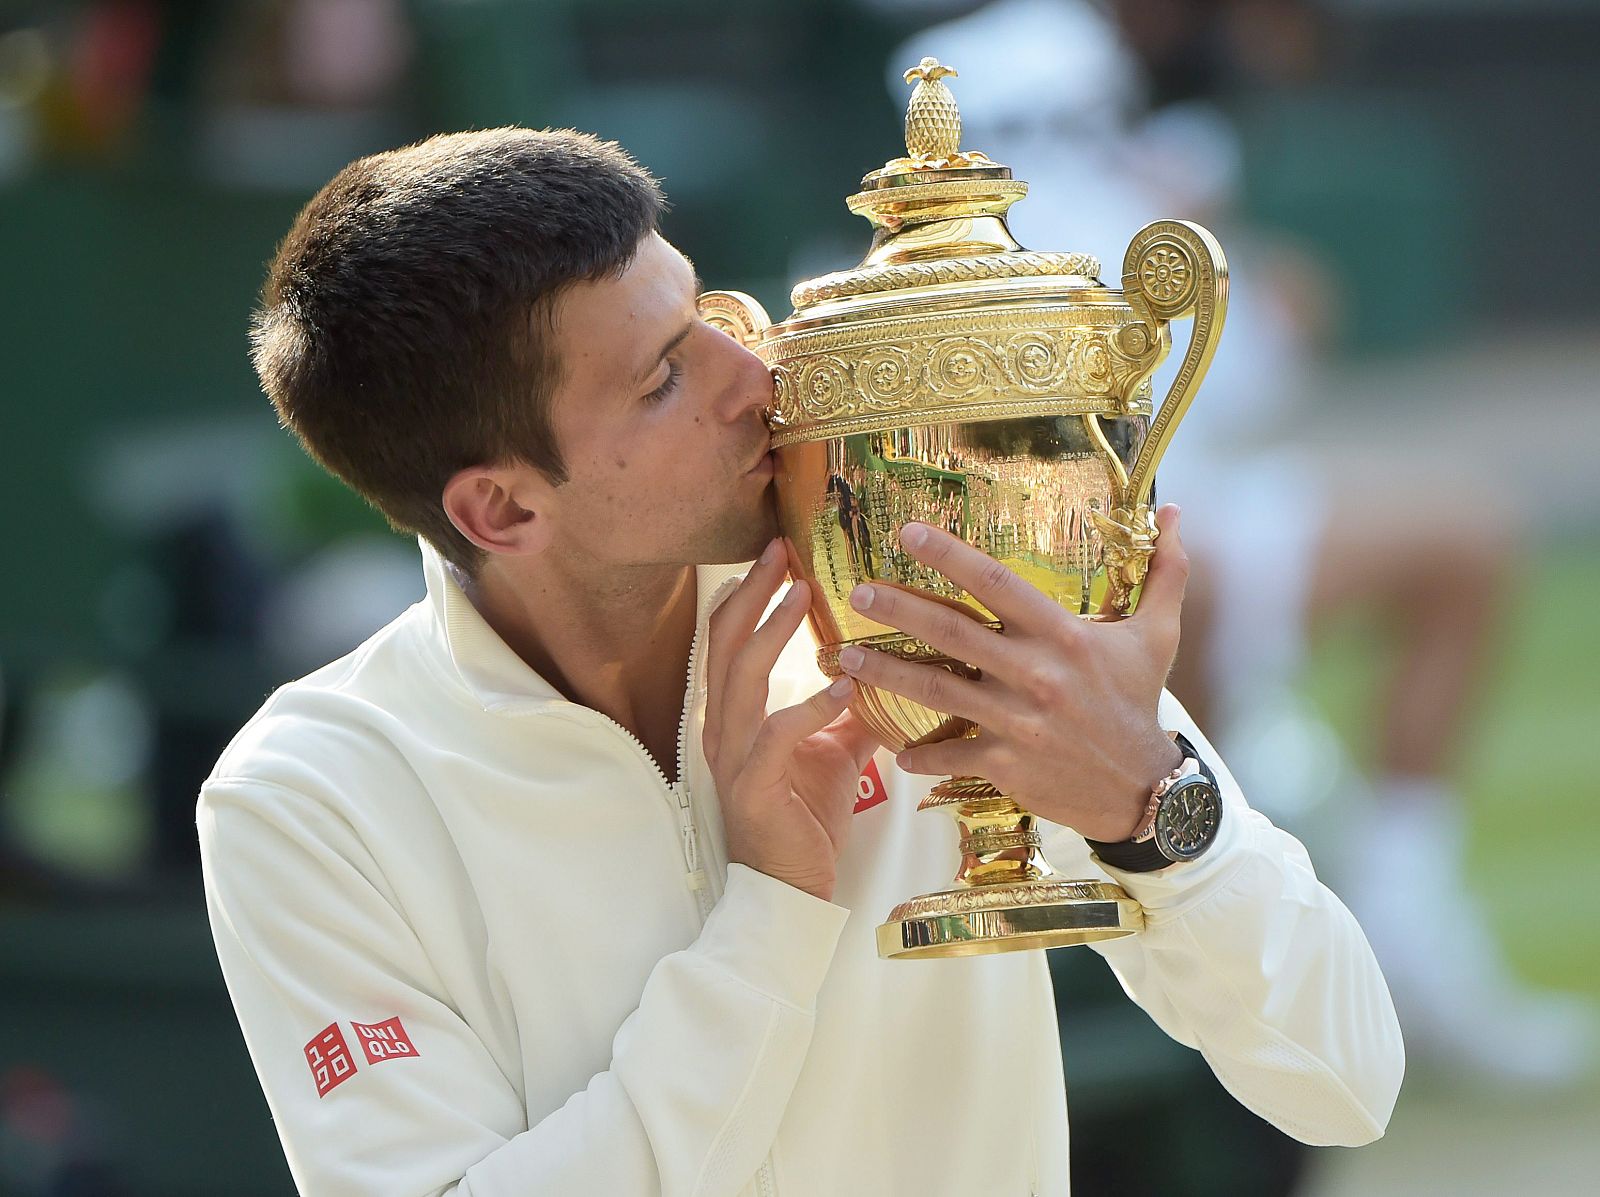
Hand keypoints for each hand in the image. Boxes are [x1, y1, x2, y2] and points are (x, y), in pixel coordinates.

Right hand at [703, 539, 880, 900]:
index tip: (777, 552)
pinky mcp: (754, 786)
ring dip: (771, 633)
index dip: (748, 594)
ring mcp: (733, 756)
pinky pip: (775, 737)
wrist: (789, 887)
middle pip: (725, 644)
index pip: (729, 639)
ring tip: (802, 596)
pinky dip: (807, 707)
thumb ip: (847, 711)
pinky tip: (841, 687)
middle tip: (781, 551)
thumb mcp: (834, 752)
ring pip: (740, 679)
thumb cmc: (805, 817)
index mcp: (736, 713)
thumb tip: (882, 673)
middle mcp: (724, 726)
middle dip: (753, 593)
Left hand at [836, 505, 1188, 841]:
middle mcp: (1034, 673)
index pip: (996, 583)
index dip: (949, 555)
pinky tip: (892, 747)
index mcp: (1061, 634)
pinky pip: (949, 753)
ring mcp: (1016, 721)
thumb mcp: (1159, 635)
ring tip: (846, 656)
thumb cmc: (1140, 702)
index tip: (907, 533)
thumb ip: (1165, 572)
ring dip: (888, 672)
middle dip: (899, 609)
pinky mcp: (1005, 763)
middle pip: (952, 632)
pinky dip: (918, 753)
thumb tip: (1177, 511)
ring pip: (937, 691)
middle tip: (857, 593)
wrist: (1142, 787)